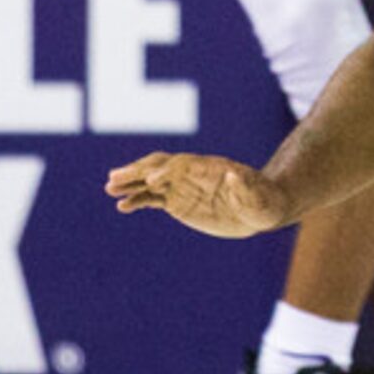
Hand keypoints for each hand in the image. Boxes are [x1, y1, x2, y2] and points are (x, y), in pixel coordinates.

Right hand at [106, 153, 292, 237]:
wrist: (259, 208)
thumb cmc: (264, 201)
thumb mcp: (259, 197)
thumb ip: (245, 186)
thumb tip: (233, 174)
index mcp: (209, 168)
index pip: (182, 164)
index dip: (167, 171)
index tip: (152, 183)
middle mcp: (191, 173)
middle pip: (159, 166)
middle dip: (138, 171)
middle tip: (115, 178)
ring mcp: (182, 186)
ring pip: (150, 181)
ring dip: (131, 183)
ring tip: (109, 189)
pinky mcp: (177, 201)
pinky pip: (152, 198)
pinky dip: (137, 200)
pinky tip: (122, 206)